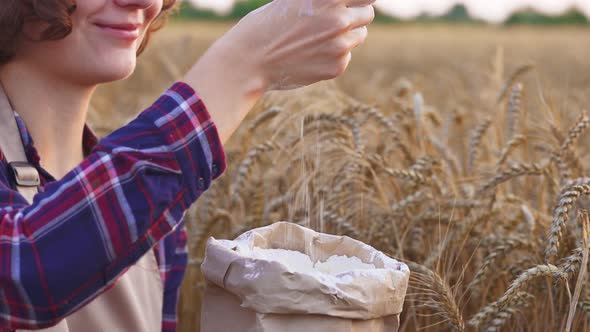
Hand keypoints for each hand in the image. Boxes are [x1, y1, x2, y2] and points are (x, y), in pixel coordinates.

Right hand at [225, 0, 375, 89]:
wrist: (250, 60)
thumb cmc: (268, 23)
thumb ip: (325, 0)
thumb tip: (345, 3)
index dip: (359, 0)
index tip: (351, 4)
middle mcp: (338, 18)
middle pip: (368, 14)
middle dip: (354, 15)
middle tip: (332, 21)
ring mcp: (340, 45)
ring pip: (360, 35)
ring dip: (346, 35)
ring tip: (317, 38)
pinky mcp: (337, 66)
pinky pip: (347, 56)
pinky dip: (334, 56)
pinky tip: (311, 55)